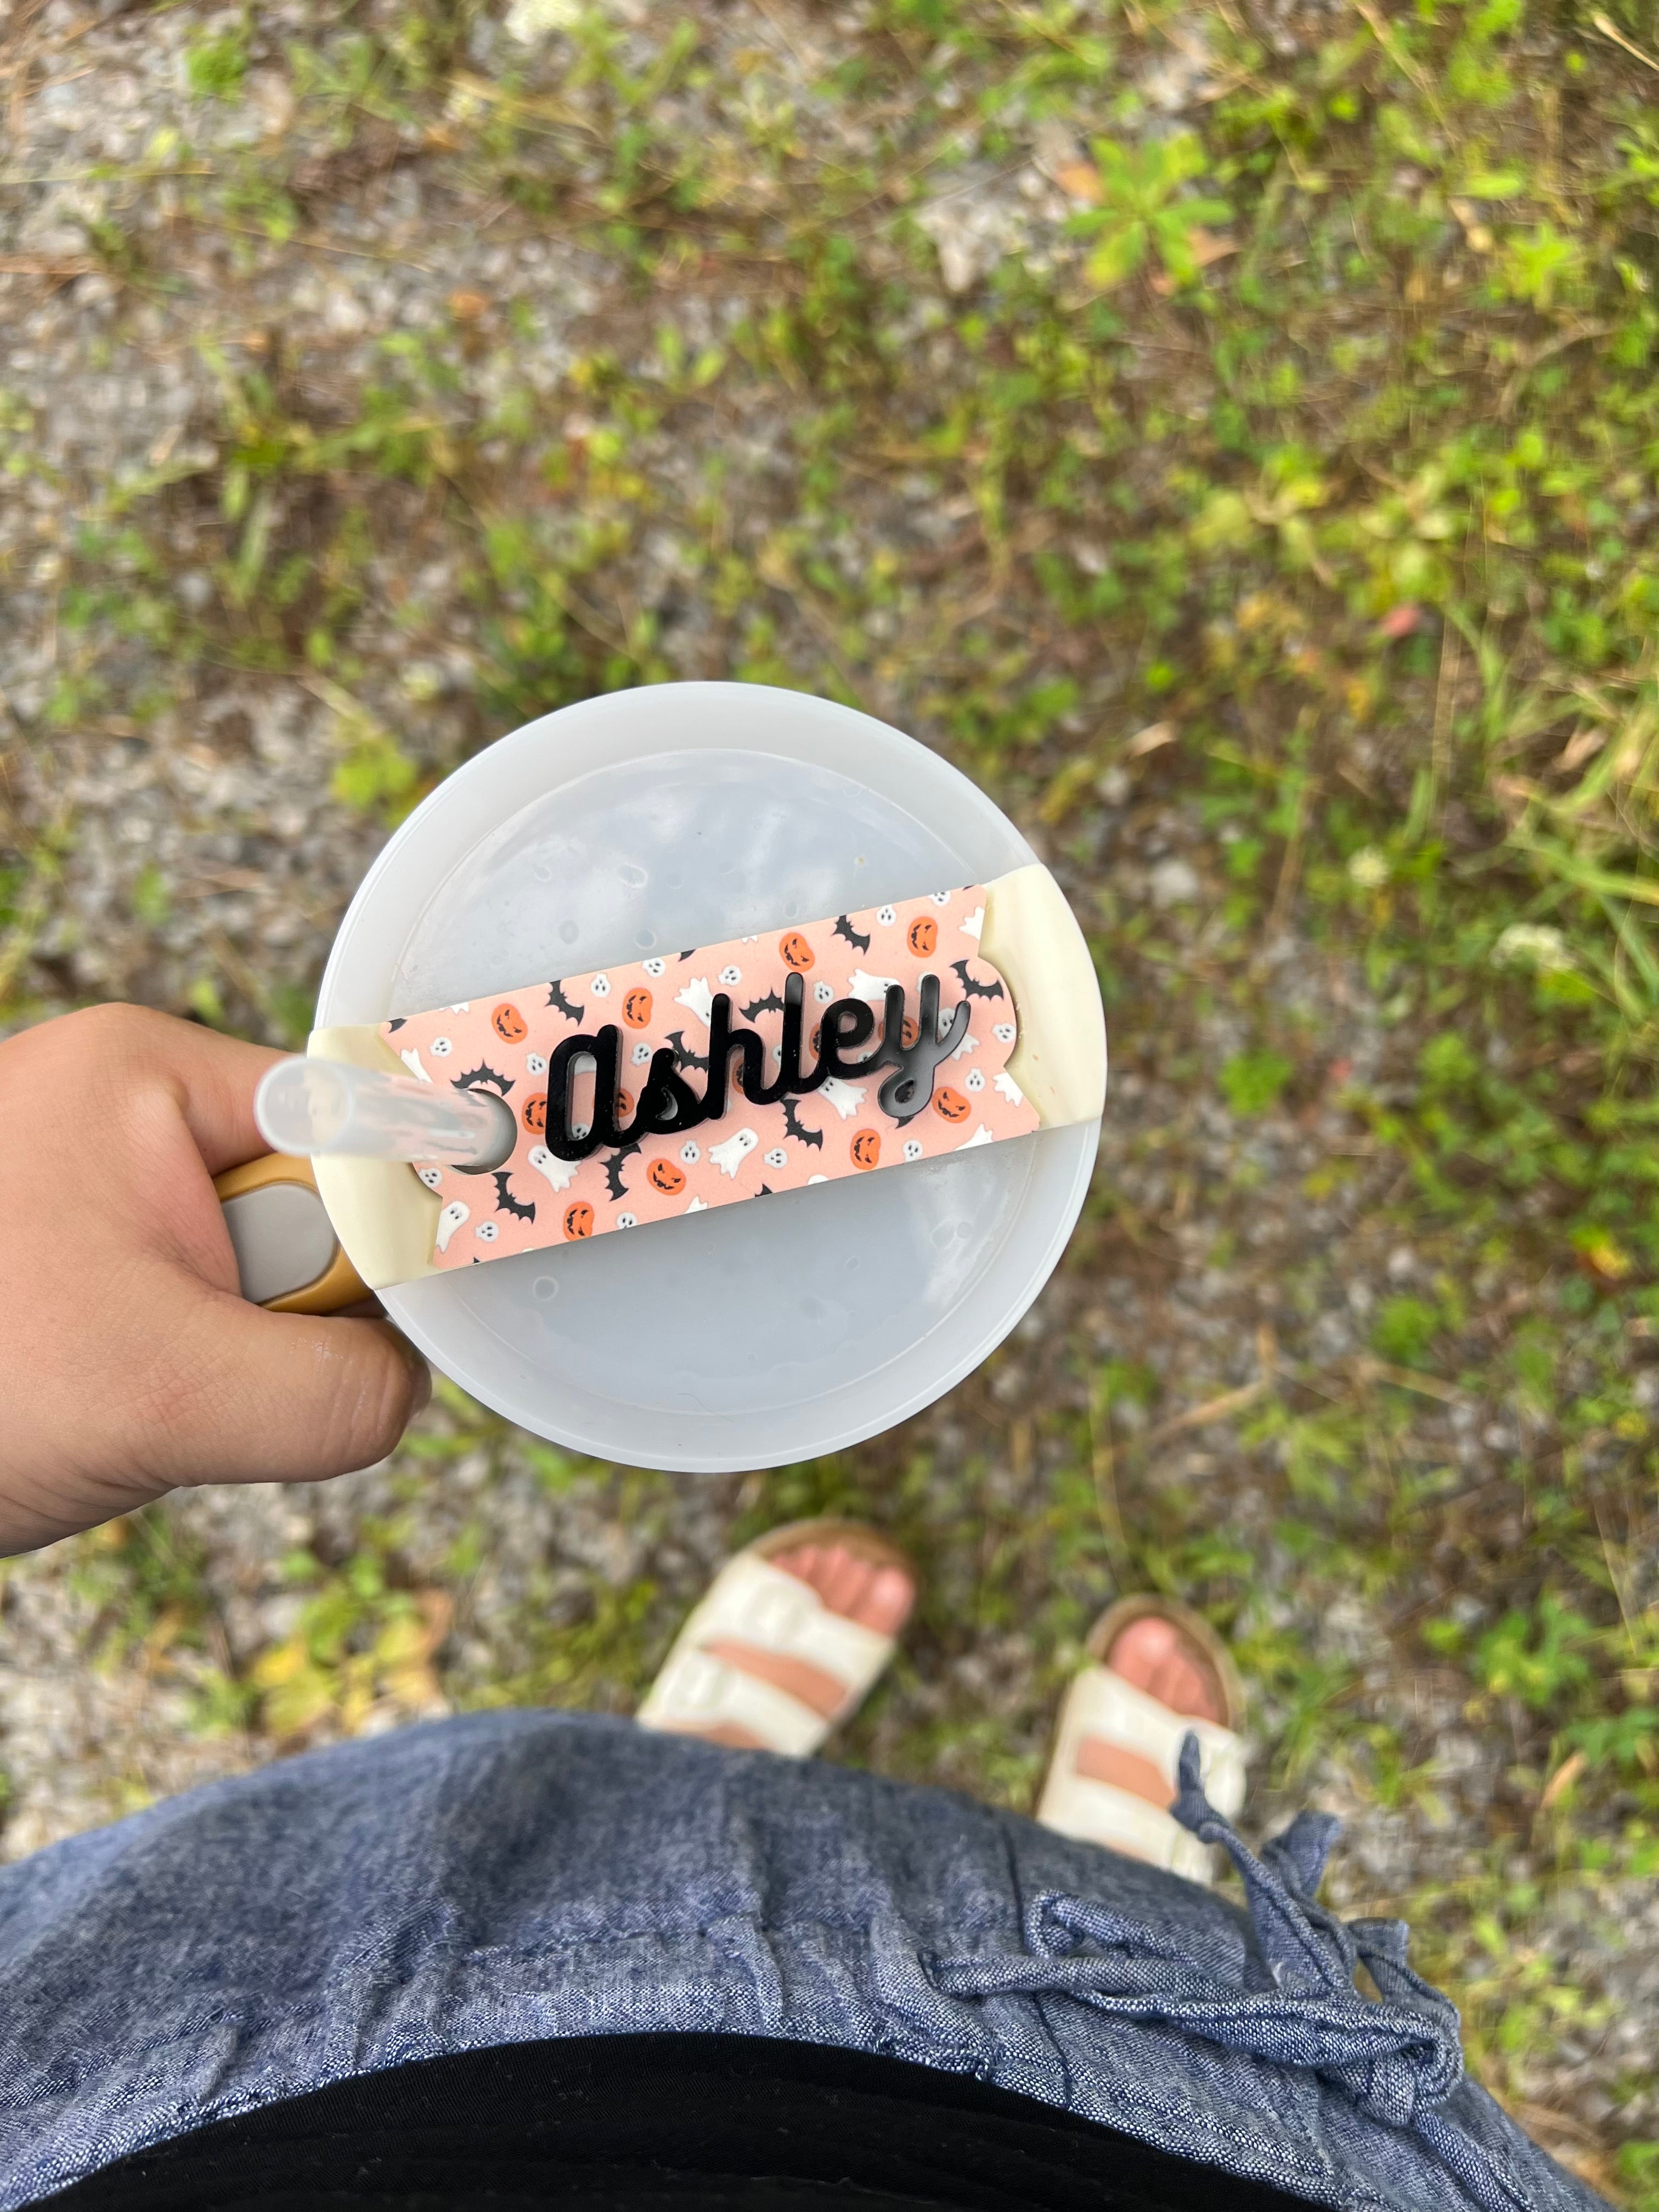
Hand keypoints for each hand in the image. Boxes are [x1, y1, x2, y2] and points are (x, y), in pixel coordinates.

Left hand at [0, 1004, 429, 1555]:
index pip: (349, 1126)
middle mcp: (114, 1100)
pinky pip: (191, 1305)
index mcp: (139, 1071)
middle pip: (305, 1201)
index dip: (381, 1231)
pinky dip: (169, 1371)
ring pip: (249, 1269)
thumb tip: (406, 1388)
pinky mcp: (68, 1250)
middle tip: (187, 1375)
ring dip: (219, 1357)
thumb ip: (336, 1390)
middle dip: (275, 1313)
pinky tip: (96, 1400)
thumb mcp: (167, 1397)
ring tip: (115, 1396)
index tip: (384, 1314)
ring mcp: (84, 1175)